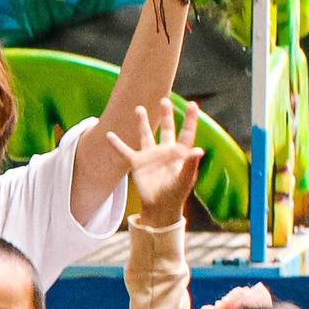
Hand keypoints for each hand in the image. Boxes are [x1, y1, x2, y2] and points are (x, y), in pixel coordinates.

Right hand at [107, 98, 206, 227]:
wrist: (160, 208)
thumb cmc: (175, 194)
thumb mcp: (185, 179)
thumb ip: (191, 164)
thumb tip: (199, 150)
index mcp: (180, 153)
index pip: (187, 132)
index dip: (190, 119)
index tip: (193, 104)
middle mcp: (166, 151)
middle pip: (167, 128)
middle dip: (166, 114)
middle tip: (165, 100)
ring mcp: (151, 156)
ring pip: (146, 135)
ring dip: (142, 122)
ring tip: (139, 109)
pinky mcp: (137, 164)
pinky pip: (125, 151)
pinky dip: (117, 144)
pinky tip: (109, 135)